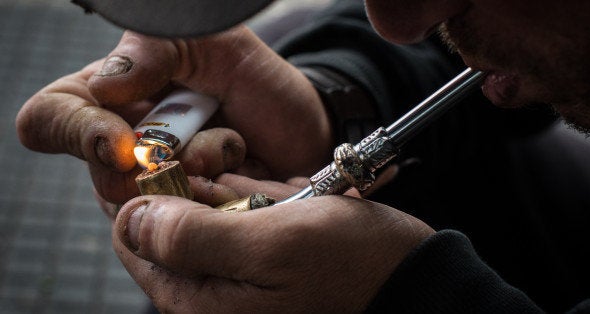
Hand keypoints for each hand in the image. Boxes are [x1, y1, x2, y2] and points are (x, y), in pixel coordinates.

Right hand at [16, 26, 332, 203]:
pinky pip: (186, 228)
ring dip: (197, 177)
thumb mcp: (213, 44)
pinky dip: (218, 198)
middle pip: (103, 179)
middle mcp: (123, 150)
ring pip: (147, 209)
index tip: (123, 141)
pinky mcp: (190, 221)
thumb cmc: (256, 80)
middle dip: (160, 164)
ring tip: (232, 148)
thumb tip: (104, 86)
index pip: (50, 120)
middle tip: (209, 139)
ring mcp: (155, 190)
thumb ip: (155, 50)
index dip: (75, 132)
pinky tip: (241, 172)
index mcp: (110, 99)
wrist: (306, 126)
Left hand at [113, 174, 433, 312]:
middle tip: (243, 181)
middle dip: (199, 188)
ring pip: (208, 208)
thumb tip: (131, 216)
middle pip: (172, 221)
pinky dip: (257, 193)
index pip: (136, 240)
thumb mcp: (269, 247)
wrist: (410, 276)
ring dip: (235, 187)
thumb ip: (191, 237)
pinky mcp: (265, 247)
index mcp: (199, 297)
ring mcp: (241, 265)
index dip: (146, 195)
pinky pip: (242, 209)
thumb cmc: (350, 266)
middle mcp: (213, 286)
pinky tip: (289, 196)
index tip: (176, 164)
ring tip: (279, 197)